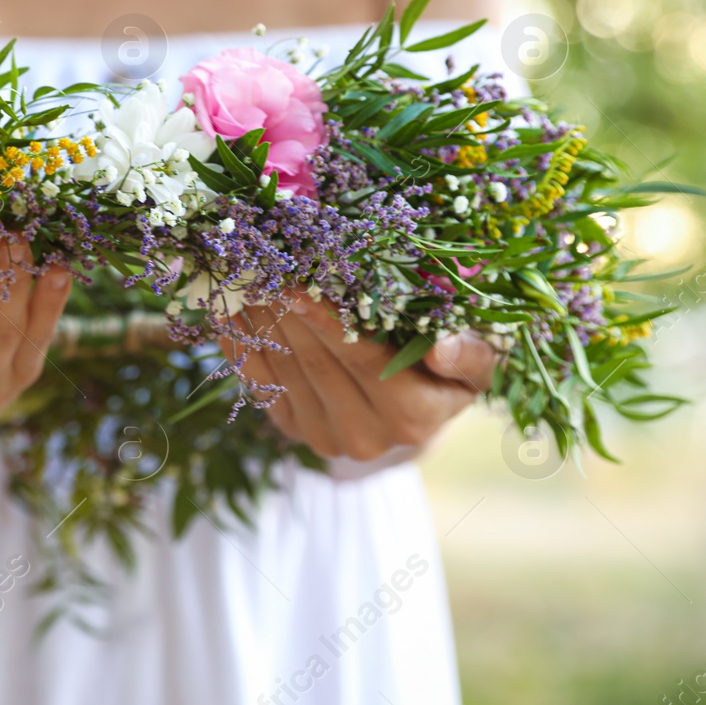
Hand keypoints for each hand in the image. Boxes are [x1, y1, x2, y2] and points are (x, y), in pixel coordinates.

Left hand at [239, 294, 496, 461]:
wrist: (416, 416)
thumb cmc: (448, 374)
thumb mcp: (476, 363)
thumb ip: (468, 355)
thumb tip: (443, 347)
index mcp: (414, 417)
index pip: (361, 359)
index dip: (326, 320)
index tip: (297, 283)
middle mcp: (366, 437)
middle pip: (315, 363)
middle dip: (285, 312)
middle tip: (260, 266)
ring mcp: (324, 438)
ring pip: (283, 371)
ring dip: (259, 324)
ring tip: (244, 278)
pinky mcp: (293, 432)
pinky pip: (259, 383)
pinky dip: (241, 345)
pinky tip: (229, 310)